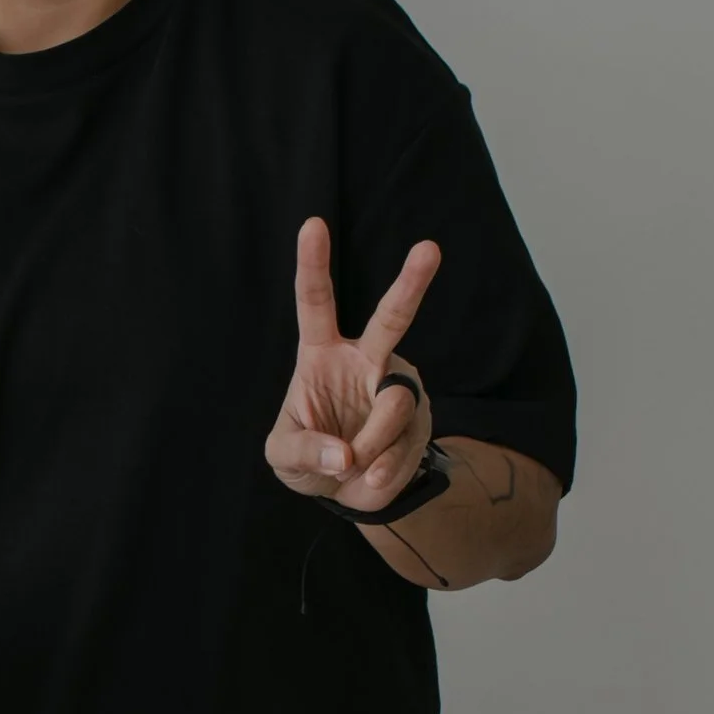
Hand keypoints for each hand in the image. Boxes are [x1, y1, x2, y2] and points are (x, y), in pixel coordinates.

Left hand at [264, 217, 440, 513]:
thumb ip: (303, 450)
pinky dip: (382, 471)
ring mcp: (397, 388)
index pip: (316, 302)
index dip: (313, 265)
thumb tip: (343, 455)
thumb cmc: (308, 455)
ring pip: (394, 406)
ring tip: (353, 464)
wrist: (347, 489)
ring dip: (368, 445)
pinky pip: (404, 445)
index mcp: (322, 353)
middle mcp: (366, 360)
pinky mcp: (421, 420)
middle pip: (391, 317)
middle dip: (411, 284)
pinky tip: (371, 475)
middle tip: (429, 248)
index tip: (313, 224)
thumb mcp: (284, 456)